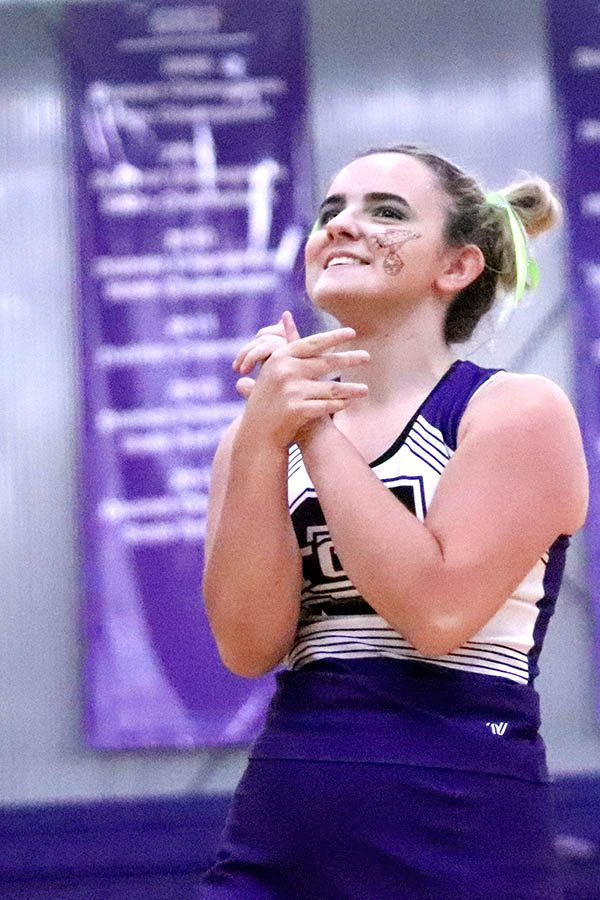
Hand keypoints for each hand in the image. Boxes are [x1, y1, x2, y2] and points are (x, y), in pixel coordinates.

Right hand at [240, 311, 368, 447]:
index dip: (333, 337)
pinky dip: (338, 405)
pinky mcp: (297, 410)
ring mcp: (291, 391)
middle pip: (326, 363)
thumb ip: (285, 344)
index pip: (312, 343)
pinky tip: (348, 403)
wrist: (258, 431)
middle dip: (349, 359)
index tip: (352, 332)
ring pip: (331, 388)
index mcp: (281, 357)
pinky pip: (326, 406)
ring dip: (351, 389)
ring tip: (365, 390)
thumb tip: (286, 314)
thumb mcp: (273, 367)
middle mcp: (286, 371)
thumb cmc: (268, 397)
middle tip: (367, 356)